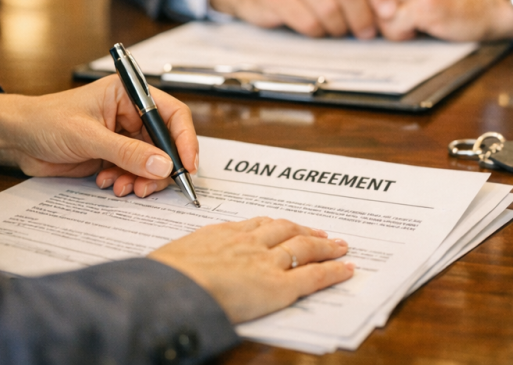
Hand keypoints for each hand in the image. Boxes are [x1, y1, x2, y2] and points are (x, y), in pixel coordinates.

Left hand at [0, 75, 197, 199]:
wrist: (17, 138)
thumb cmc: (46, 121)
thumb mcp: (87, 136)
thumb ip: (127, 152)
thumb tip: (163, 165)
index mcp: (128, 95)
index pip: (171, 114)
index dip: (184, 140)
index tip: (186, 166)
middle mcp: (130, 114)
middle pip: (164, 143)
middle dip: (160, 168)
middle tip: (150, 187)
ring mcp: (122, 136)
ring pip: (150, 162)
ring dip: (141, 179)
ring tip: (122, 187)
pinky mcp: (112, 155)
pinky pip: (133, 172)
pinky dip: (127, 182)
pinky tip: (107, 183)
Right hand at [149, 217, 353, 323]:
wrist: (172, 287)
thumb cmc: (165, 276)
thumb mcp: (176, 256)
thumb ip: (190, 258)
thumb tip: (183, 266)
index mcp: (222, 233)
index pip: (256, 225)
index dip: (275, 225)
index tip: (284, 225)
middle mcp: (248, 242)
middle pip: (284, 230)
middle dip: (304, 231)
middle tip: (320, 232)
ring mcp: (265, 262)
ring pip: (303, 248)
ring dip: (324, 246)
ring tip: (339, 246)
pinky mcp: (278, 286)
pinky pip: (312, 276)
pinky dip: (333, 272)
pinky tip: (347, 270)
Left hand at [376, 0, 512, 40]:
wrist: (503, 5)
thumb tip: (363, 0)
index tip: (375, 13)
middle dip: (374, 13)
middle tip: (392, 24)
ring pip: (376, 10)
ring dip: (388, 25)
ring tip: (408, 26)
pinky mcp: (428, 5)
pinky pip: (392, 26)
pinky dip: (400, 35)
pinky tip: (418, 32)